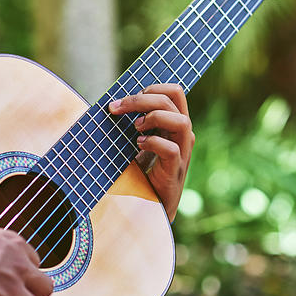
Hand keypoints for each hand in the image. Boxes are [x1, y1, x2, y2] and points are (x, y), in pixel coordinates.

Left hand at [108, 83, 194, 220]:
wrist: (148, 207)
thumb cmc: (141, 173)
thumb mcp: (137, 143)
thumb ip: (134, 124)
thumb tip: (112, 104)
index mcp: (175, 124)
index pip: (175, 91)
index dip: (151, 87)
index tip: (125, 100)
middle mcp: (182, 135)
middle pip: (174, 99)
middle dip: (141, 98)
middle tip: (117, 109)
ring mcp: (182, 153)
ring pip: (182, 121)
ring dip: (154, 117)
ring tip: (136, 128)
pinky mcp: (175, 171)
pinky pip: (172, 150)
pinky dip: (153, 143)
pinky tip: (138, 146)